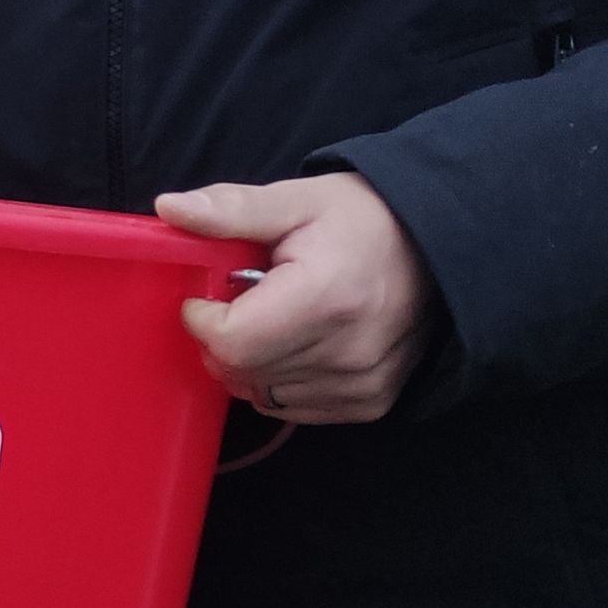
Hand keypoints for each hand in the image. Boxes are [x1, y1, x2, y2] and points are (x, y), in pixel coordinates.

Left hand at [157, 173, 433, 425]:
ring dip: (250, 360)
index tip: (207, 294)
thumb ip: (232, 210)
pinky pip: (292, 406)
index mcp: (326, 299)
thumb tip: (168, 207)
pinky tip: (297, 341)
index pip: (231, 342)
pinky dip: (278, 379)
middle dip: (223, 337)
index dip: (203, 318)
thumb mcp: (296, 201)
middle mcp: (348, 353)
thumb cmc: (362, 219)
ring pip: (261, 393)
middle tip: (243, 300)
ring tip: (277, 317)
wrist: (439, 248)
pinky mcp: (370, 402)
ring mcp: (362, 384)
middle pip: (241, 370)